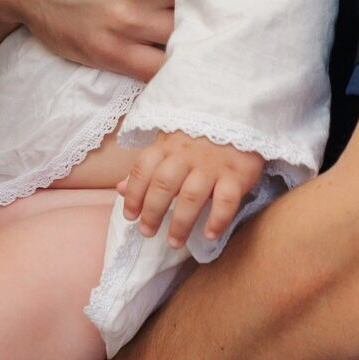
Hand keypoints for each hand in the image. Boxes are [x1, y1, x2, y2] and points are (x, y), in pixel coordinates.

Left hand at [119, 131, 265, 248]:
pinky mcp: (237, 174)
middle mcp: (187, 155)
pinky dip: (217, 219)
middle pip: (164, 185)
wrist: (238, 117)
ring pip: (192, 196)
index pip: (144, 169)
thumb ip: (147, 169)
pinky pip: (226, 200)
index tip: (130, 216)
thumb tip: (120, 189)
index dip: (134, 194)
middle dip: (153, 212)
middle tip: (147, 233)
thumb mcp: (168, 146)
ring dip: (181, 223)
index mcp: (166, 146)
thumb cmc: (197, 138)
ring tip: (174, 242)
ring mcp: (212, 165)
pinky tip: (209, 235)